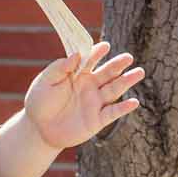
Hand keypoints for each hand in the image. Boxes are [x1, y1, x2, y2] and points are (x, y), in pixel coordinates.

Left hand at [21, 42, 143, 150]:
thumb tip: (76, 53)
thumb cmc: (41, 102)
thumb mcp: (45, 82)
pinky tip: (133, 102)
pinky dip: (123, 108)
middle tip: (127, 57)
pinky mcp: (98, 120)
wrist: (38, 129)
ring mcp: (96, 102)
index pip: (90, 60)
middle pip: (108, 72)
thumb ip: (59, 68)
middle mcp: (91, 86)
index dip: (97, 53)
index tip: (104, 46)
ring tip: (138, 72)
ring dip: (127, 81)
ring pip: (114, 89)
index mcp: (78, 74)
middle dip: (118, 64)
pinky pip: (113, 113)